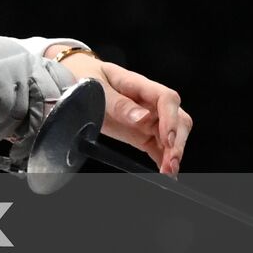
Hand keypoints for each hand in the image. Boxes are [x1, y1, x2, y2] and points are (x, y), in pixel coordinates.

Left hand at [48, 48, 190, 175]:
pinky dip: (163, 161)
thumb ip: (118, 103)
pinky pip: (159, 148)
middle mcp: (149, 102)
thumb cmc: (86, 78)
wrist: (75, 80)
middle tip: (170, 162)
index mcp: (138, 85)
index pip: (166, 98)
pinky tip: (165, 174)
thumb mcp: (96, 88)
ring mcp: (148, 119)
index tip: (168, 138)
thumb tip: (142, 117)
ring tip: (168, 173)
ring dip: (173, 154)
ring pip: (172, 136)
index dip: (171, 119)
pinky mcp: (143, 134)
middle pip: (178, 119)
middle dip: (178, 142)